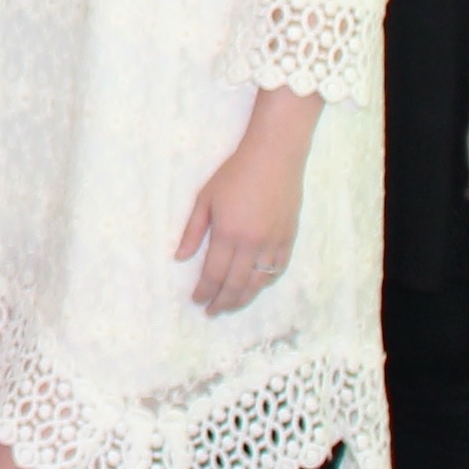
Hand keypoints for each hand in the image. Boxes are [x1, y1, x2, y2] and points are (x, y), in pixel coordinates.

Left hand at [174, 98, 317, 314]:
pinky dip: (264, 282)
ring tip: (230, 306)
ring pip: (257, 282)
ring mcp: (273, 243)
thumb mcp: (205, 198)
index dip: (204, 291)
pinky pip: (277, 270)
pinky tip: (255, 287)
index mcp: (228, 234)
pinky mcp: (288, 239)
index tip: (197, 301)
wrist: (274, 157)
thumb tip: (179, 258)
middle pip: (235, 284)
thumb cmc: (235, 174)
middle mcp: (252, 244)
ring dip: (243, 298)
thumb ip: (193, 231)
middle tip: (212, 311)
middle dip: (222, 302)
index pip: (213, 274)